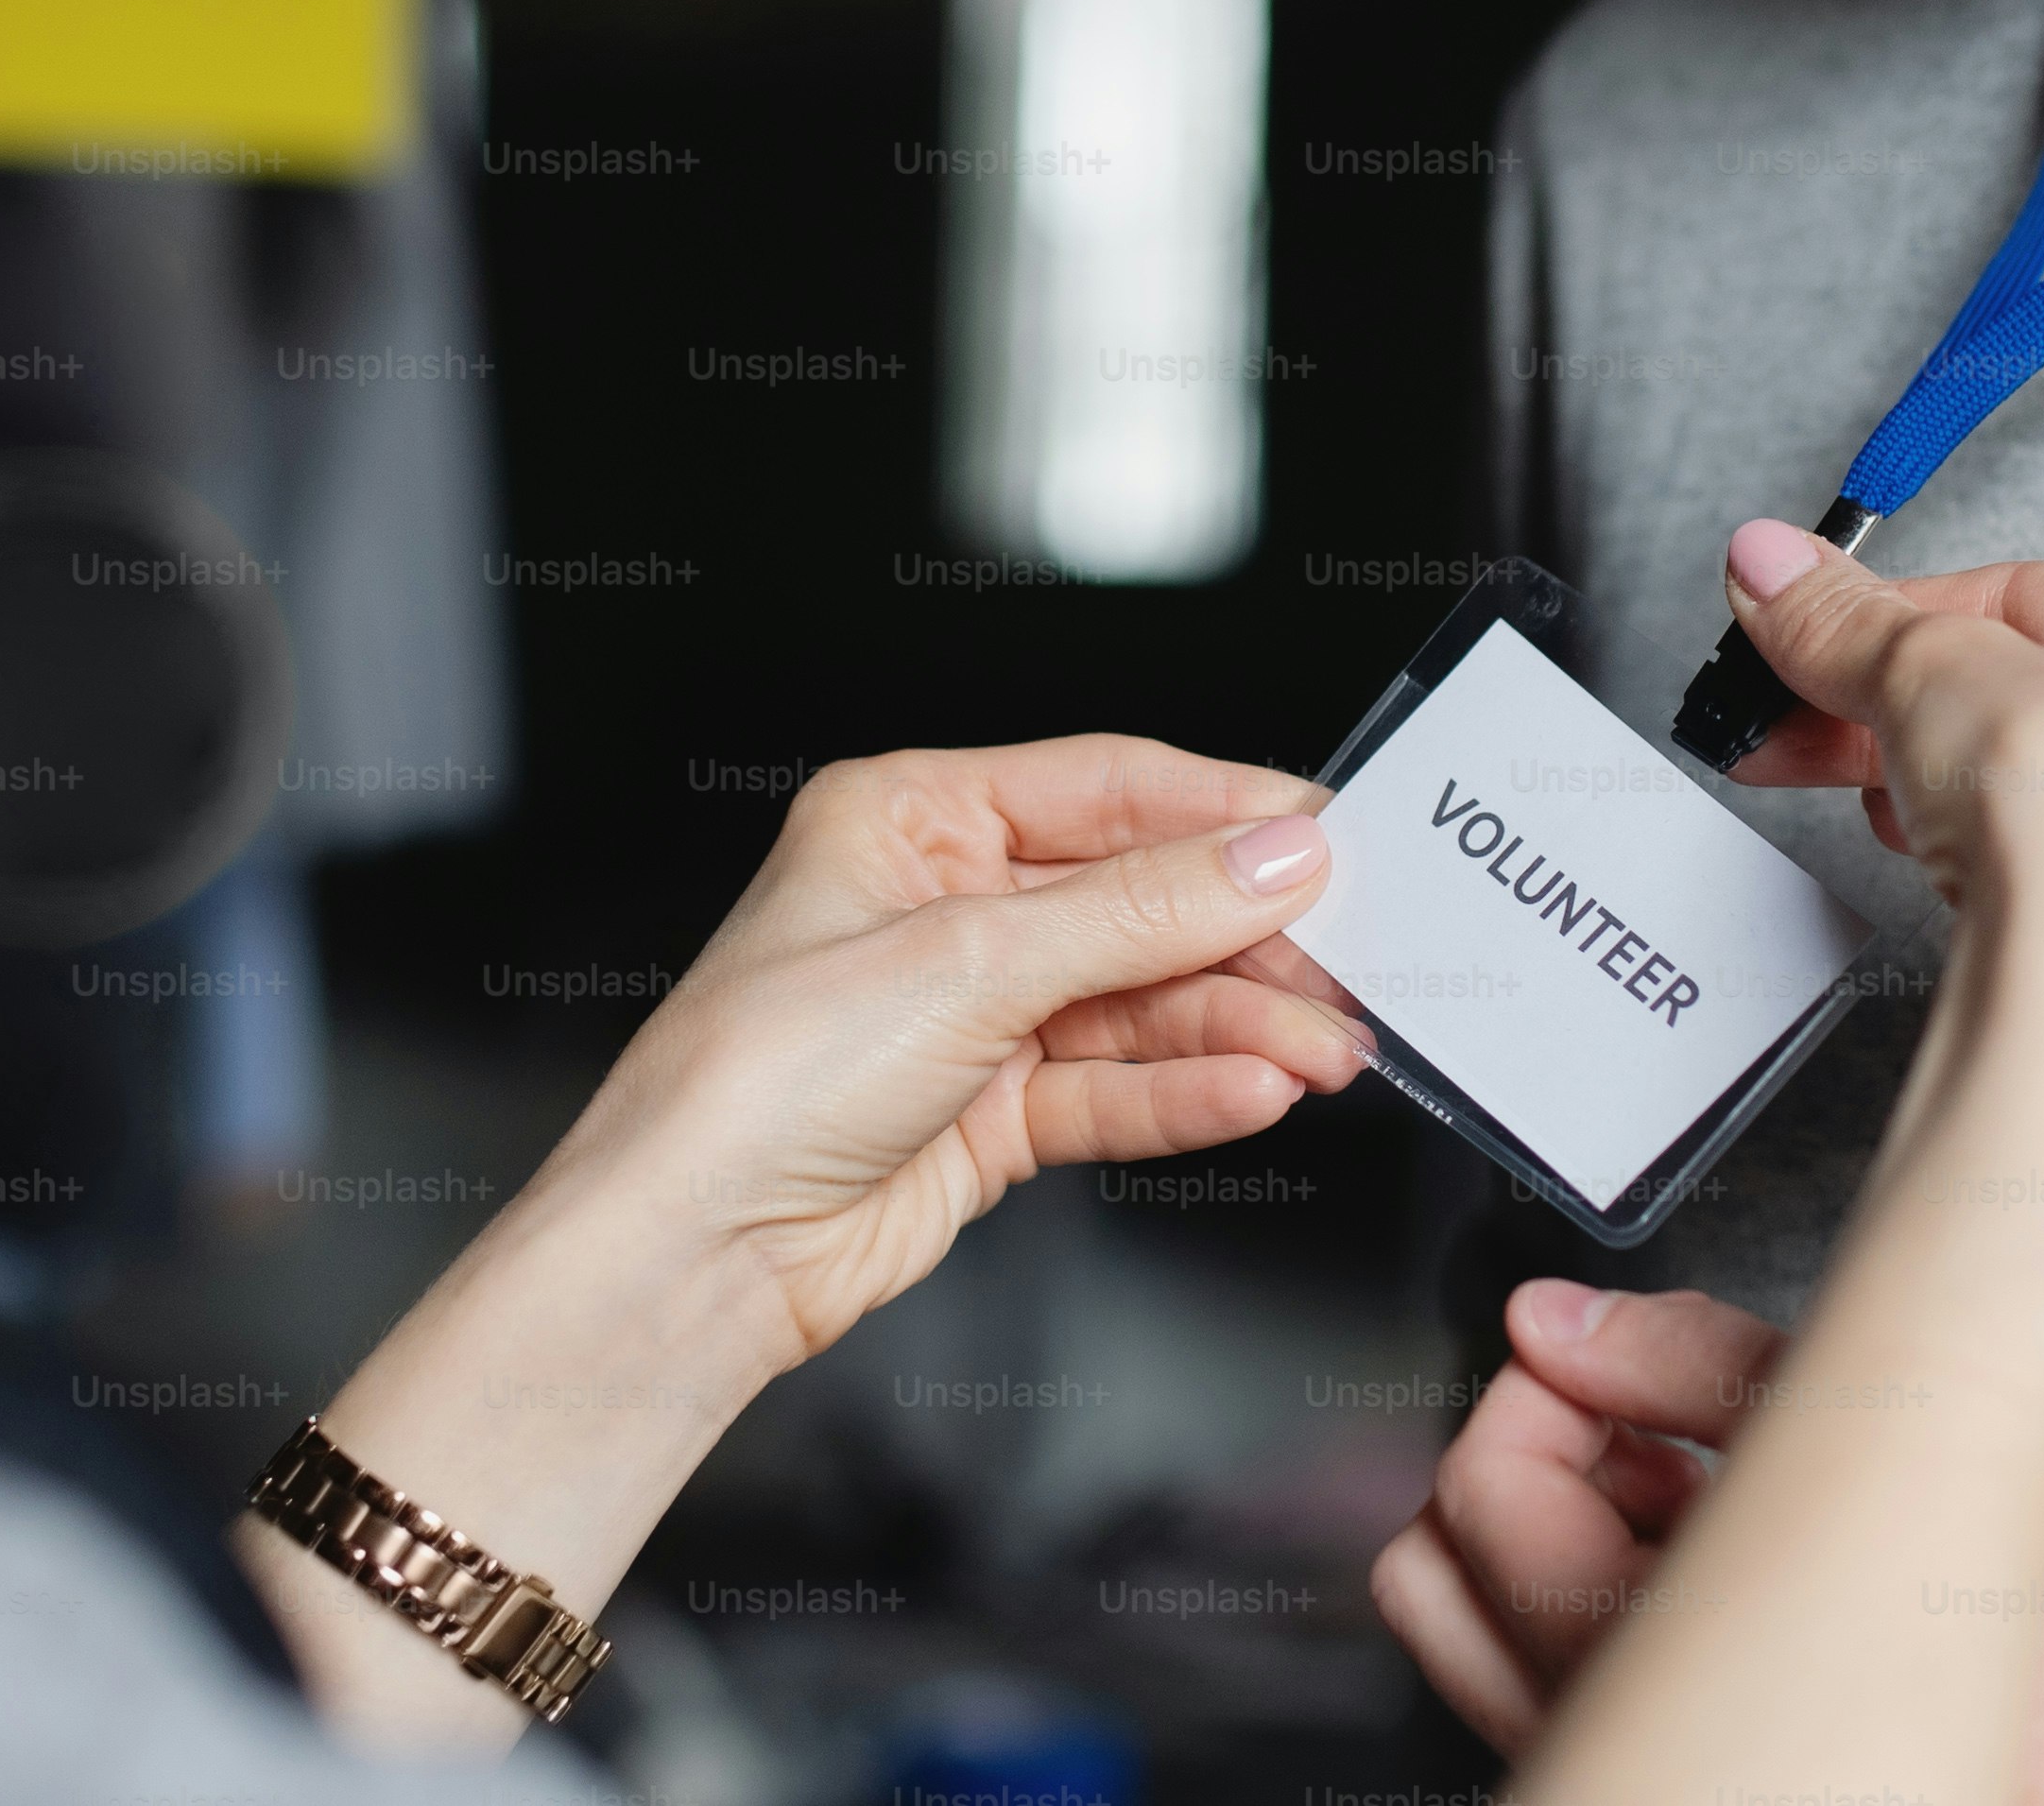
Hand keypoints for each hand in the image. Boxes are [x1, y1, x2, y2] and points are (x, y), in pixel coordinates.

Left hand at [534, 733, 1377, 1369]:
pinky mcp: (990, 1112)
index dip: (1227, 811)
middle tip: (1353, 967)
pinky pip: (1115, 1086)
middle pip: (1140, 902)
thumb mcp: (969, 962)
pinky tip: (1253, 1091)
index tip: (1336, 837)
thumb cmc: (753, 1080)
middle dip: (1248, 941)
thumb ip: (1142, 911)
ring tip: (1326, 1050)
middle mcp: (943, 903)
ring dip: (1237, 1026)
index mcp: (911, 815)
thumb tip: (1275, 856)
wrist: (690, 1256)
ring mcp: (970, 1013)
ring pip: (1141, 1003)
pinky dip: (1187, 1091)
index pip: (1107, 788)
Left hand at [1377, 1282, 2043, 1805]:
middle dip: (1527, 1465)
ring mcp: (1706, 1790)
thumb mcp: (1941, 1458)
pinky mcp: (1755, 1795)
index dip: (1542, 1388)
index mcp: (1702, 1678)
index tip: (1612, 1353)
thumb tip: (1563, 1323)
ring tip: (1706, 1487)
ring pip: (1507, 1655)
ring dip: (1571, 1541)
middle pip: (1456, 1589)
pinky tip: (1746, 1571)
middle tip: (1640, 1411)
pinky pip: (1594, 1710)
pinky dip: (1627, 1619)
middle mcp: (1675, 1762)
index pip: (1487, 1510)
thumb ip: (1714, 1374)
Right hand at [1719, 522, 2043, 1126]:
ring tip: (1904, 829)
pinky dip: (2036, 910)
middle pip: (2038, 703)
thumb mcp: (1930, 676)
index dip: (1897, 622)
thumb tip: (1774, 564)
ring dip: (1959, 812)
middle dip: (1904, 723)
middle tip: (1805, 737)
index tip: (1812, 639)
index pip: (2027, 595)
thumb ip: (1847, 620)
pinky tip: (1991, 910)